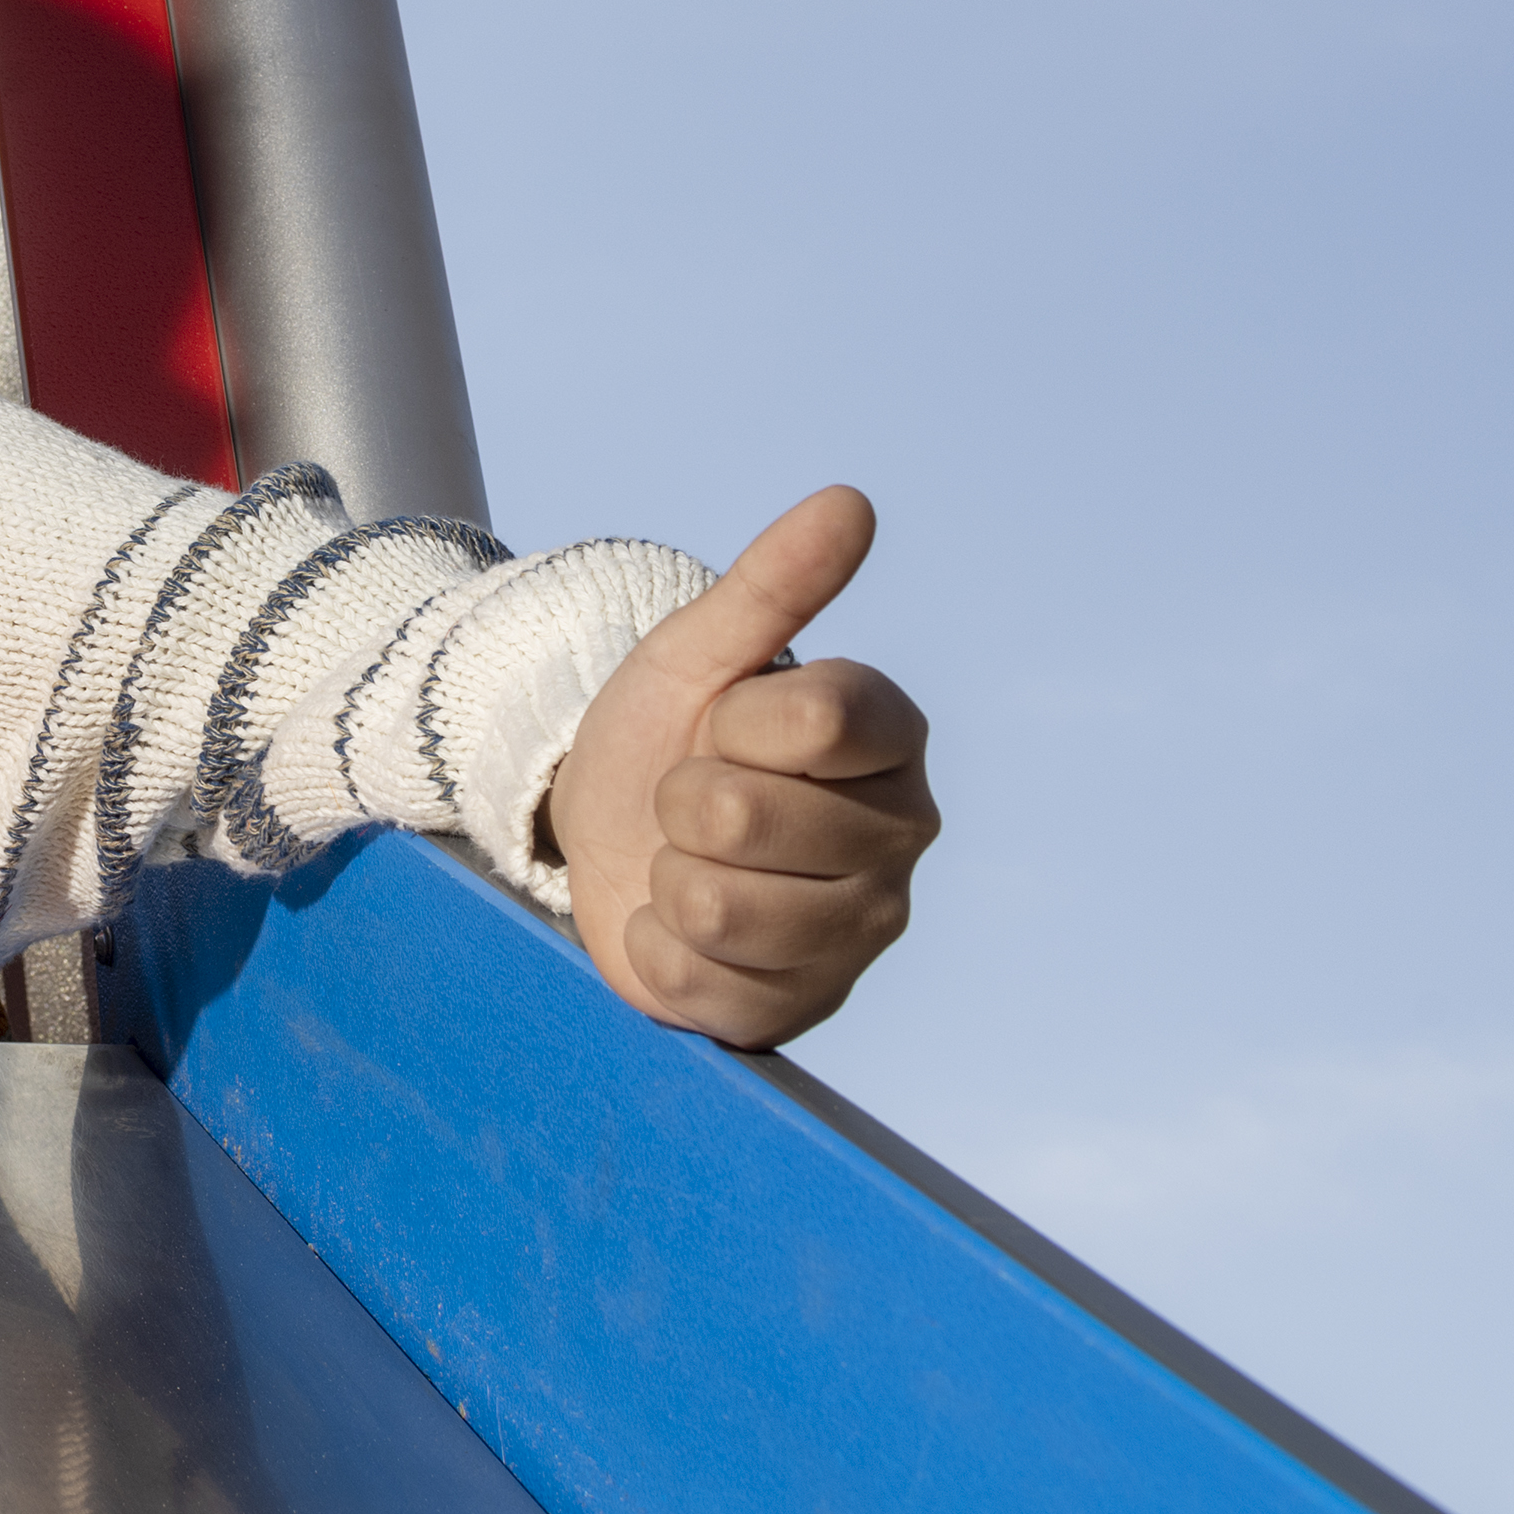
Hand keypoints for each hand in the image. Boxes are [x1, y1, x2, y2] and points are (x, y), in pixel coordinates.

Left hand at [545, 485, 935, 1048]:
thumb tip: (850, 502)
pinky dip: (659, 949)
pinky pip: (695, 978)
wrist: (610, 834)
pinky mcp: (802, 1011)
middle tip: (693, 800)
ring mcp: (861, 935)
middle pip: (741, 813)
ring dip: (666, 876)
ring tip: (689, 860)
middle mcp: (903, 840)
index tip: (723, 722)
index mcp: (893, 739)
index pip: (815, 717)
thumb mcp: (696, 652)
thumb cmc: (665, 734)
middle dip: (681, 799)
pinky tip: (683, 929)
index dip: (731, 717)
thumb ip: (774, 582)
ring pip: (715, 902)